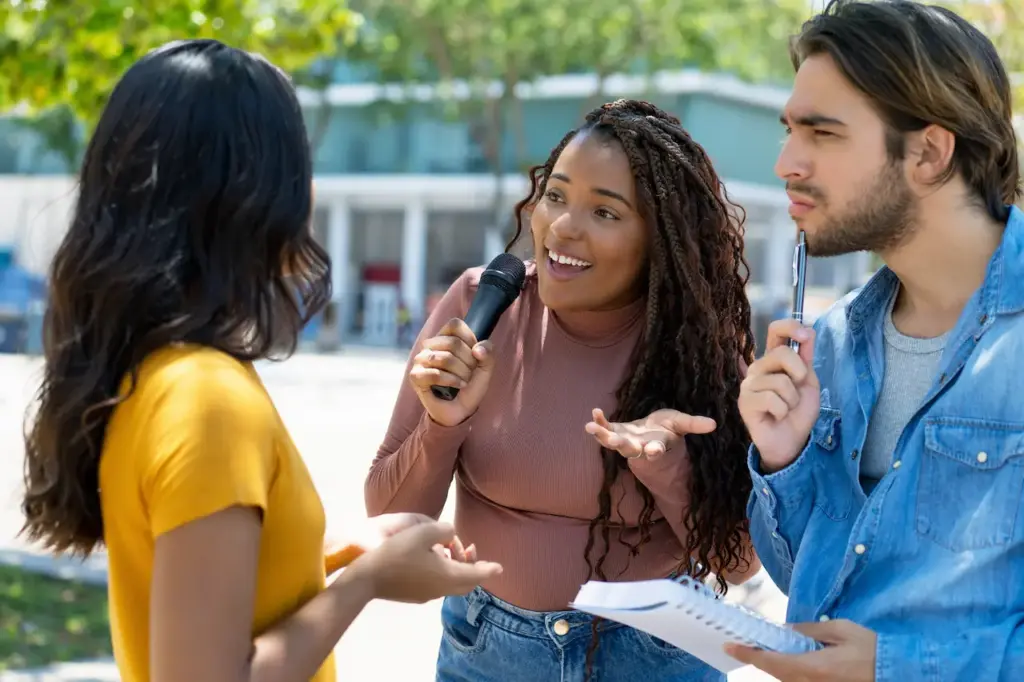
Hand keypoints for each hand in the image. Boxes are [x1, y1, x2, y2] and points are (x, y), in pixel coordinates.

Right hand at [348, 521, 502, 603]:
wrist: (367, 578)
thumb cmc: (396, 553)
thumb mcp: (423, 532)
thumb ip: (444, 530)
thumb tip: (451, 535)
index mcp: (448, 575)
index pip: (476, 574)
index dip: (489, 569)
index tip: (499, 567)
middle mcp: (441, 588)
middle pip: (466, 582)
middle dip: (473, 568)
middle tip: (471, 551)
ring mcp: (427, 595)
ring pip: (451, 584)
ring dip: (456, 569)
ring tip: (450, 550)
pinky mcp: (415, 596)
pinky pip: (438, 585)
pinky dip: (444, 573)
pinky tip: (433, 561)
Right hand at [408, 318, 494, 426]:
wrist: (461, 410)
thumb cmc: (470, 386)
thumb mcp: (485, 369)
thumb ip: (488, 354)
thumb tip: (478, 349)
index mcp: (445, 338)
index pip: (455, 325)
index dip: (470, 339)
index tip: (475, 355)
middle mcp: (430, 346)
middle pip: (453, 343)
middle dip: (469, 362)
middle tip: (469, 374)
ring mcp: (421, 360)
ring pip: (445, 359)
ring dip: (461, 374)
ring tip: (463, 382)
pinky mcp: (415, 376)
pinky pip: (434, 374)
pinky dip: (450, 381)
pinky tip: (456, 386)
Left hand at [584, 408, 715, 459]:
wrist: (654, 433)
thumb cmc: (668, 430)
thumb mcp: (681, 425)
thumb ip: (694, 425)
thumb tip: (714, 424)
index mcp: (657, 447)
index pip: (656, 451)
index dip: (655, 451)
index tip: (653, 451)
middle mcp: (639, 447)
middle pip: (629, 449)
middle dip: (621, 444)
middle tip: (613, 441)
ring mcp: (625, 441)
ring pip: (611, 442)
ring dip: (601, 435)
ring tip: (589, 427)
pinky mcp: (616, 432)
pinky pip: (606, 428)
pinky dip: (599, 422)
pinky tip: (595, 412)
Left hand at [724, 619, 876, 680]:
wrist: (898, 673)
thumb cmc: (871, 649)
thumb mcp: (840, 629)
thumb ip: (809, 630)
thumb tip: (785, 629)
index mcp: (813, 667)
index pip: (771, 662)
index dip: (748, 655)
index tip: (729, 647)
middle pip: (776, 675)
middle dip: (761, 660)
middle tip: (746, 644)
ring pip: (787, 681)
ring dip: (777, 667)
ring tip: (768, 650)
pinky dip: (791, 673)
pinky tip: (794, 660)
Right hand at [738, 319, 819, 472]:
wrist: (792, 441)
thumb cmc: (798, 412)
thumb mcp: (809, 382)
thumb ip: (806, 358)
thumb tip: (809, 331)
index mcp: (773, 359)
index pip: (775, 330)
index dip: (791, 327)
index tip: (806, 336)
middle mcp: (758, 367)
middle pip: (782, 353)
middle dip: (799, 373)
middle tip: (797, 392)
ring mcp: (748, 384)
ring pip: (780, 381)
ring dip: (792, 400)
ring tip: (786, 409)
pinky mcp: (745, 402)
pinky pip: (772, 399)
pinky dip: (782, 411)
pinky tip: (777, 416)